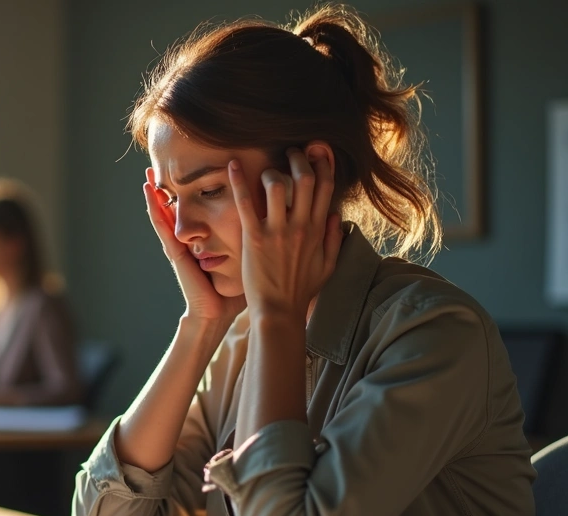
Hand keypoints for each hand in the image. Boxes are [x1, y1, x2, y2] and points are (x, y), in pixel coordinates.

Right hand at [143, 167, 245, 323]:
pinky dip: (154, 207)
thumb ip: (256, 243)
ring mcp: (179, 245)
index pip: (197, 210)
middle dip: (170, 186)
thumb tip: (279, 228)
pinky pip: (162, 225)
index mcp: (204, 240)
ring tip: (147, 171)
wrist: (216, 313)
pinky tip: (148, 191)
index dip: (191, 191)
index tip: (191, 170)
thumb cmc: (231, 292)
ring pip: (165, 212)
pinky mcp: (174, 251)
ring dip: (156, 191)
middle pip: (178, 207)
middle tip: (162, 162)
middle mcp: (189, 240)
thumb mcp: (245, 260)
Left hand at [229, 146, 342, 321]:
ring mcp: (277, 231)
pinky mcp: (254, 238)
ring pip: (277, 185)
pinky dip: (239, 181)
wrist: (278, 312)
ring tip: (266, 170)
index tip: (316, 151)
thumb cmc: (301, 290)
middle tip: (290, 152)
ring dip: (272, 171)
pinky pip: (246, 203)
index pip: (325, 186)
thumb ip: (333, 239)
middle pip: (304, 178)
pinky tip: (232, 165)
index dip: (322, 163)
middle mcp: (300, 226)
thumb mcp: (327, 266)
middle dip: (298, 158)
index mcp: (318, 230)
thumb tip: (336, 214)